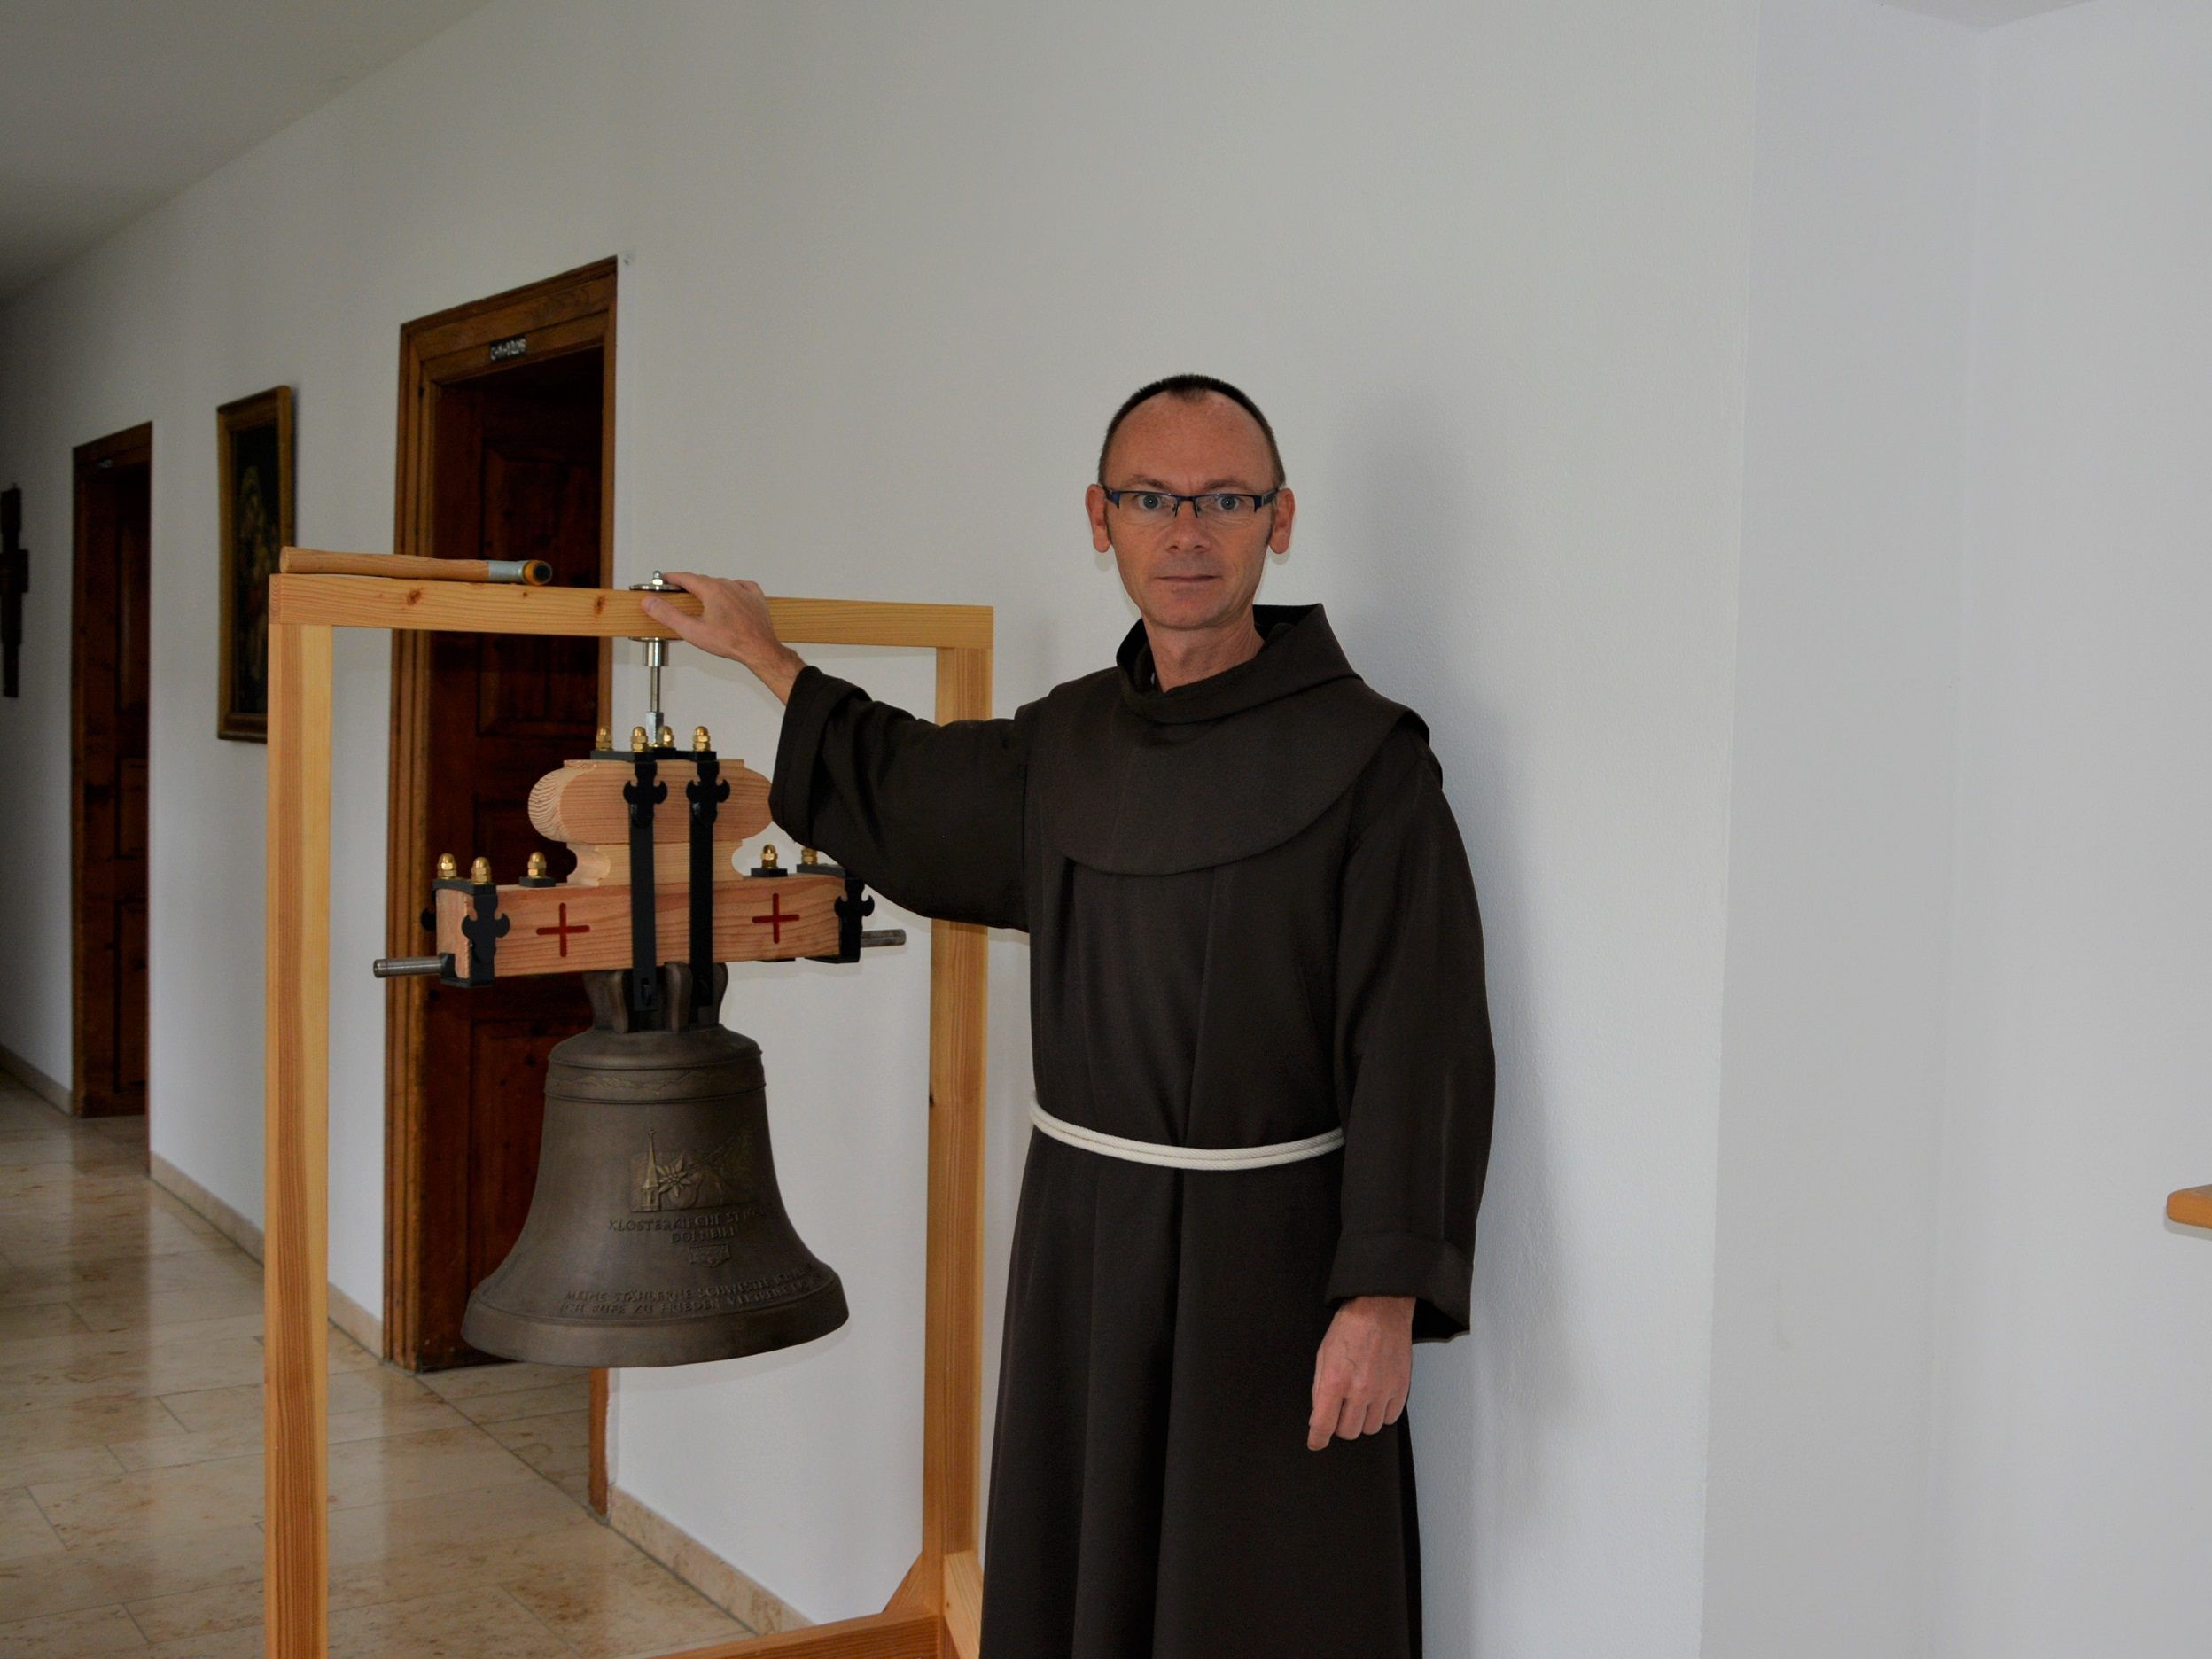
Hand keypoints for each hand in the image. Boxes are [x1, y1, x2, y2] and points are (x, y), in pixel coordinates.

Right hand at [640, 571, 807, 703]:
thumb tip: (651, 602)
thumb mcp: (692, 630)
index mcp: (712, 590)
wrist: (759, 649)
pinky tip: (729, 596)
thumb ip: (668, 615)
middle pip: (703, 581)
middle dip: (689, 585)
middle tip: (678, 592)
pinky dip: (732, 589)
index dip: (672, 578)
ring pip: (722, 584)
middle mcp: (728, 586)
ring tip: (701, 598)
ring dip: (709, 588)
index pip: (686, 578)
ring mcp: (743, 591)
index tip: (663, 580)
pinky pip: (742, 586)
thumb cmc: (732, 642)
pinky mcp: (755, 598)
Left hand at [1307, 1294, 1413, 1449]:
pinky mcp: (1401, 1389)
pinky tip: (1376, 1398)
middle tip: (1339, 1410)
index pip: (1323, 1425)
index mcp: (1335, 1381)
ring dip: (1362, 1421)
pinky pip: (1390, 1418)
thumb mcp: (1323, 1355)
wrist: (1380, 1310)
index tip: (1316, 1442)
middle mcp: (1360, 1390)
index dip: (1317, 1439)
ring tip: (1359, 1402)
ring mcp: (1383, 1391)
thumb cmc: (1350, 1328)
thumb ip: (1319, 1388)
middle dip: (1339, 1425)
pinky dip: (1381, 1413)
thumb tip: (1318, 1415)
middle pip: (1348, 1432)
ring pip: (1370, 1429)